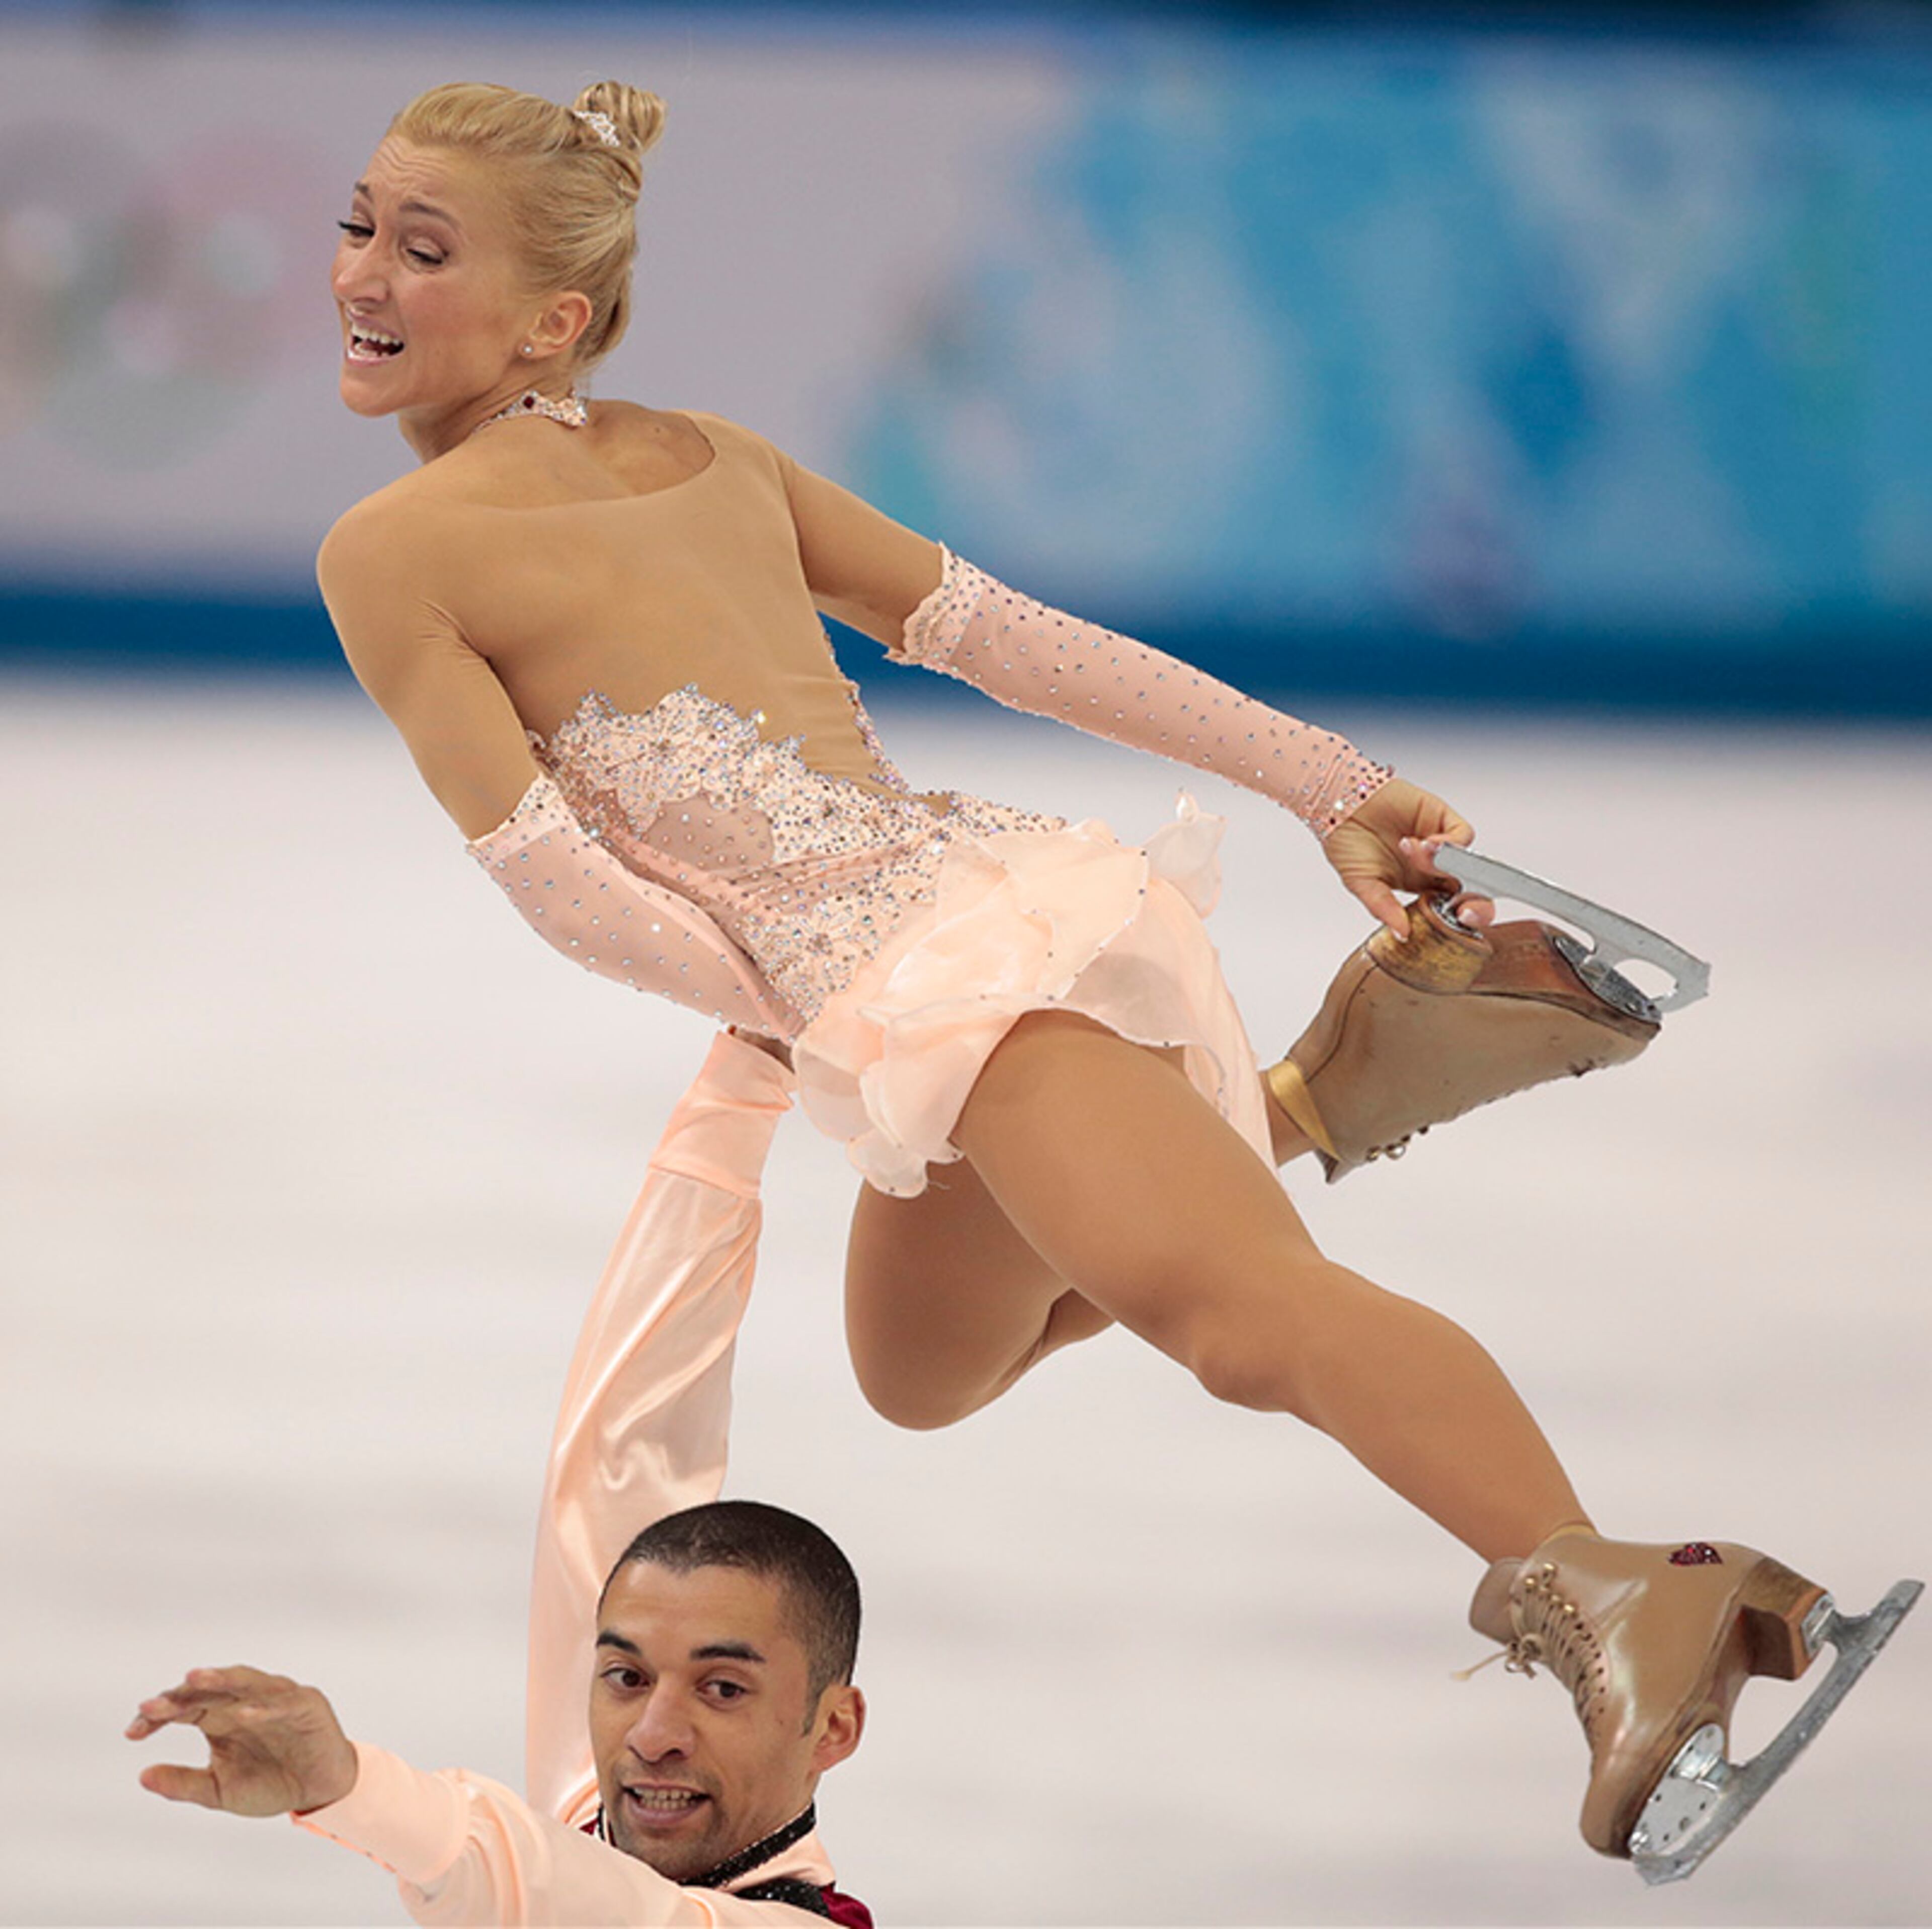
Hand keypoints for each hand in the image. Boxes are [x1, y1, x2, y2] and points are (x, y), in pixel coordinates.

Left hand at [126, 1666, 358, 1816]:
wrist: (318, 1790)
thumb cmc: (270, 1784)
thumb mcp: (220, 1791)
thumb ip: (184, 1783)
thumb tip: (142, 1775)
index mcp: (220, 1719)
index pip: (184, 1706)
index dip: (158, 1715)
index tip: (132, 1733)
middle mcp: (245, 1702)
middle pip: (209, 1689)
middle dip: (180, 1695)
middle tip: (152, 1706)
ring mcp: (276, 1699)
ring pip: (245, 1681)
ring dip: (220, 1678)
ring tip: (193, 1678)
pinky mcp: (306, 1705)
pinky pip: (282, 1703)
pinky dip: (264, 1708)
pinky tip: (244, 1715)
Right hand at [1322, 777, 1487, 939]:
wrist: (1338, 804)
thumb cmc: (1346, 841)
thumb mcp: (1362, 884)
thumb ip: (1383, 908)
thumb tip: (1402, 934)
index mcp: (1419, 886)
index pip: (1451, 907)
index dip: (1462, 917)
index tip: (1459, 921)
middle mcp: (1434, 867)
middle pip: (1472, 888)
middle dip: (1478, 902)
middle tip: (1465, 909)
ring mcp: (1440, 842)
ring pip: (1465, 862)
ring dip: (1441, 863)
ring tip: (1408, 849)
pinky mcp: (1442, 818)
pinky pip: (1462, 835)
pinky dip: (1449, 843)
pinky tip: (1424, 842)